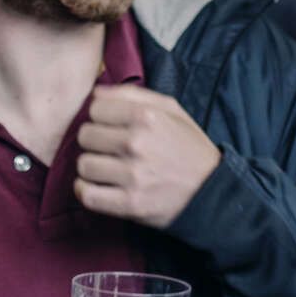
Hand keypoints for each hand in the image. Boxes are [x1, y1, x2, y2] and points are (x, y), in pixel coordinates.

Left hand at [75, 84, 221, 229]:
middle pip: (85, 135)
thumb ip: (132, 94)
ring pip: (84, 165)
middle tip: (108, 148)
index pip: (95, 109)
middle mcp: (137, 143)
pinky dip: (86, 191)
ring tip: (105, 168)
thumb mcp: (171, 109)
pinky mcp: (130, 203)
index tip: (110, 125)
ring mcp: (132, 175)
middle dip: (94, 141)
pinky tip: (98, 187)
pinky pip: (87, 195)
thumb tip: (95, 93)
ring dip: (91, 167)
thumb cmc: (188, 147)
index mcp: (146, 116)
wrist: (211, 190)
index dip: (101, 116)